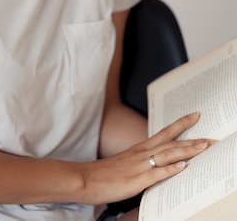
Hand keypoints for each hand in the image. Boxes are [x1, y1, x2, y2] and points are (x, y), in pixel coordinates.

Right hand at [79, 112, 213, 205]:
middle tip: (211, 136)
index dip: (181, 125)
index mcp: (139, 149)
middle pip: (171, 143)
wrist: (84, 179)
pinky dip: (170, 169)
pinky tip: (182, 167)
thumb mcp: (126, 163)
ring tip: (204, 147)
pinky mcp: (136, 180)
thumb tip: (156, 163)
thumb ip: (142, 161)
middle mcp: (141, 153)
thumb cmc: (104, 174)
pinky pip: (156, 174)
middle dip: (193, 139)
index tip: (195, 116)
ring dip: (187, 150)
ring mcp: (139, 166)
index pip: (164, 133)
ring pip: (167, 155)